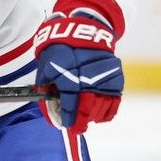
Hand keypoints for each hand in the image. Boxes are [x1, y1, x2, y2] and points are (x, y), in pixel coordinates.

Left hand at [34, 10, 122, 133]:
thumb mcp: (45, 69)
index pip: (68, 102)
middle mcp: (88, 77)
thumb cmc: (58, 51)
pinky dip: (108, 110)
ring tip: (87, 120)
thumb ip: (46, 91)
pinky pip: (115, 100)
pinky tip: (100, 116)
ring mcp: (104, 77)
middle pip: (87, 107)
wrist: (82, 31)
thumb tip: (50, 113)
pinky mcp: (116, 76)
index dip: (67, 116)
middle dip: (81, 122)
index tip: (66, 125)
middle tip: (77, 130)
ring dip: (93, 117)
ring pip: (101, 106)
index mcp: (68, 75)